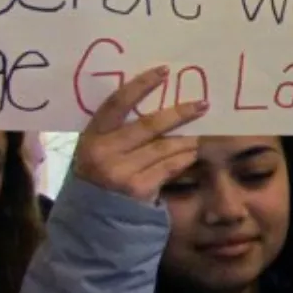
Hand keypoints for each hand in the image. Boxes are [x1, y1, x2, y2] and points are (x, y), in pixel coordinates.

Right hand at [73, 66, 204, 202]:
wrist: (89, 222)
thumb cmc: (96, 179)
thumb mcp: (94, 152)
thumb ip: (116, 132)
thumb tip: (155, 104)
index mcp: (91, 138)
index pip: (117, 103)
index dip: (141, 85)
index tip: (164, 71)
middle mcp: (105, 153)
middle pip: (150, 125)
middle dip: (180, 113)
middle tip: (203, 104)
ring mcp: (123, 172)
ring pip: (165, 147)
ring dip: (187, 139)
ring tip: (200, 134)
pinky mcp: (140, 189)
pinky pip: (169, 167)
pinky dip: (183, 158)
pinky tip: (190, 154)